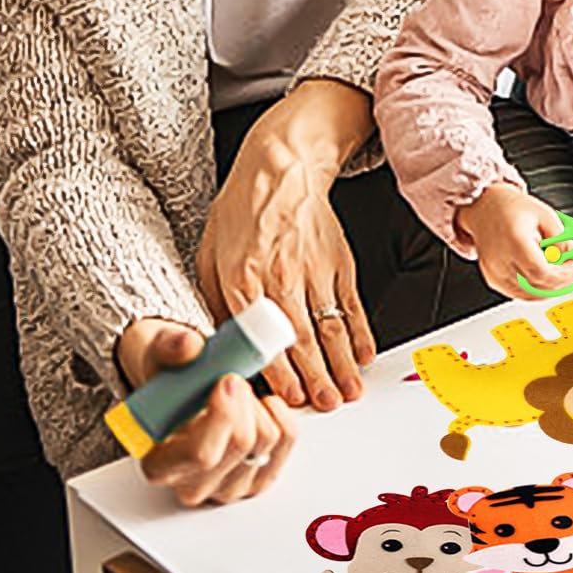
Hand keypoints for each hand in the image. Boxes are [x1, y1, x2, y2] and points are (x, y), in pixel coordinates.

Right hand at [116, 318, 296, 506]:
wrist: (182, 389)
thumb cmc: (169, 378)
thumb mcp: (158, 353)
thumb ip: (168, 347)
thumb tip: (188, 346)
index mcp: (159, 464)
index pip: (201, 455)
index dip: (224, 415)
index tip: (227, 380)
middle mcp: (194, 484)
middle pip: (243, 443)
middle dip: (245, 400)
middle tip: (231, 379)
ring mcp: (229, 486)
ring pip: (268, 439)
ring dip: (260, 404)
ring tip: (238, 393)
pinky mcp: (259, 478)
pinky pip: (288, 437)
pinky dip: (280, 411)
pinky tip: (259, 403)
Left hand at [197, 80, 375, 411]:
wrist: (282, 166)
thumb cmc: (242, 210)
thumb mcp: (208, 254)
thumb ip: (213, 300)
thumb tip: (220, 344)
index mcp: (243, 278)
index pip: (262, 337)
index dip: (279, 371)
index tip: (290, 398)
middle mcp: (282, 276)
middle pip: (303, 338)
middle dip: (317, 378)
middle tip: (327, 406)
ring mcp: (315, 269)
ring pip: (331, 326)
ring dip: (342, 364)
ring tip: (349, 391)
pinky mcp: (339, 261)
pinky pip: (351, 304)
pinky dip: (361, 331)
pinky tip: (363, 354)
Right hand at [456, 182, 572, 299]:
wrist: (486, 209)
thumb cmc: (511, 209)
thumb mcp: (545, 215)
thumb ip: (561, 238)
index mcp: (514, 240)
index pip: (540, 271)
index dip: (562, 275)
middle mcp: (500, 259)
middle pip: (536, 286)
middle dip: (561, 283)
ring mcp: (494, 272)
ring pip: (528, 294)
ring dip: (550, 289)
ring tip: (560, 274)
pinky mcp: (493, 279)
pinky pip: (519, 294)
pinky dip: (536, 291)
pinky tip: (545, 278)